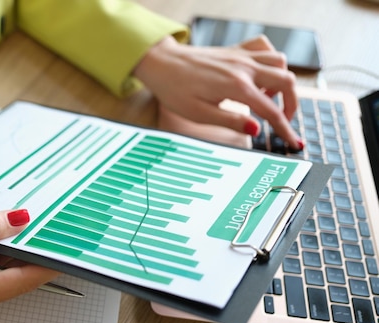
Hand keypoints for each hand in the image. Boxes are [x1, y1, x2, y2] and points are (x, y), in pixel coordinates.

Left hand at [134, 35, 302, 149]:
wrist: (161, 62)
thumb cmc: (174, 89)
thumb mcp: (198, 114)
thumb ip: (230, 121)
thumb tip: (256, 129)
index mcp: (236, 87)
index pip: (271, 111)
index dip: (285, 129)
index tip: (294, 142)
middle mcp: (244, 68)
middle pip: (287, 81)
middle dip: (291, 104)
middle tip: (282, 120)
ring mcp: (241, 56)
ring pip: (280, 62)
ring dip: (282, 81)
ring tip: (267, 98)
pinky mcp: (235, 50)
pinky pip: (264, 47)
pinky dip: (270, 60)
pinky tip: (259, 75)